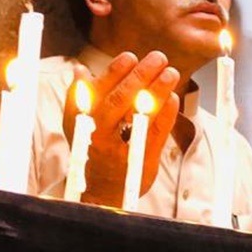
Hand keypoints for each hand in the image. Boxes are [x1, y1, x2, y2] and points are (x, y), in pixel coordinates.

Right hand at [67, 52, 180, 207]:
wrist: (99, 195)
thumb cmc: (92, 155)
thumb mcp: (78, 127)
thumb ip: (81, 99)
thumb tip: (81, 70)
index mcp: (80, 122)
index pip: (97, 91)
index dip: (115, 72)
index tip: (130, 56)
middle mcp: (97, 134)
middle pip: (119, 99)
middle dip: (140, 75)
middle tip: (158, 57)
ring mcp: (120, 149)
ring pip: (139, 114)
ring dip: (157, 90)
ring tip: (171, 72)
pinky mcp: (141, 160)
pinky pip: (157, 133)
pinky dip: (166, 113)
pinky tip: (174, 98)